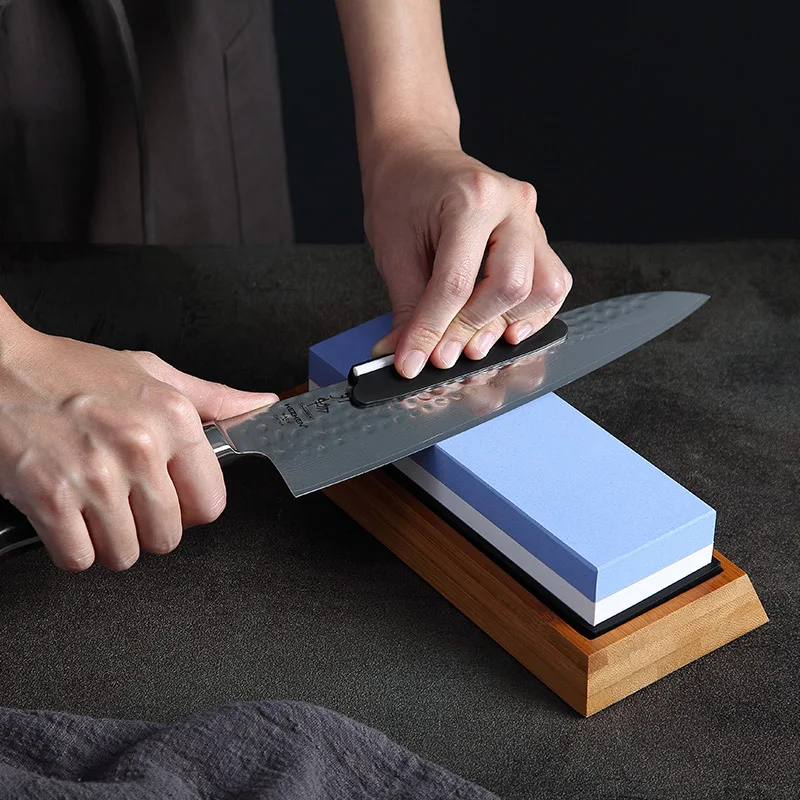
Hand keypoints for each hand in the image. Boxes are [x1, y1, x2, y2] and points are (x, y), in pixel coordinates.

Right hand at [0, 319, 275, 571]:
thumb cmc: (72, 371)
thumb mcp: (152, 373)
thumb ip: (212, 398)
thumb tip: (260, 405)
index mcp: (173, 419)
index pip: (210, 504)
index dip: (190, 510)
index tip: (174, 501)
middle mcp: (140, 449)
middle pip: (167, 537)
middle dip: (147, 527)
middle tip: (124, 500)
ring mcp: (95, 477)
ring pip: (124, 554)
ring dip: (108, 541)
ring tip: (92, 505)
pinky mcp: (49, 498)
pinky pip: (78, 559)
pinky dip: (71, 548)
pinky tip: (66, 516)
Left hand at [362, 133, 571, 377]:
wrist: (418, 155)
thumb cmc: (403, 192)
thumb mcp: (393, 249)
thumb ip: (407, 307)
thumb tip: (409, 356)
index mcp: (471, 199)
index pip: (455, 283)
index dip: (432, 331)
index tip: (413, 362)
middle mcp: (511, 205)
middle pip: (511, 286)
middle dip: (473, 329)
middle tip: (443, 354)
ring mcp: (532, 218)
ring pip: (544, 288)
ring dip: (507, 324)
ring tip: (472, 340)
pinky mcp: (538, 235)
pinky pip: (550, 283)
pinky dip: (528, 313)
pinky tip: (499, 326)